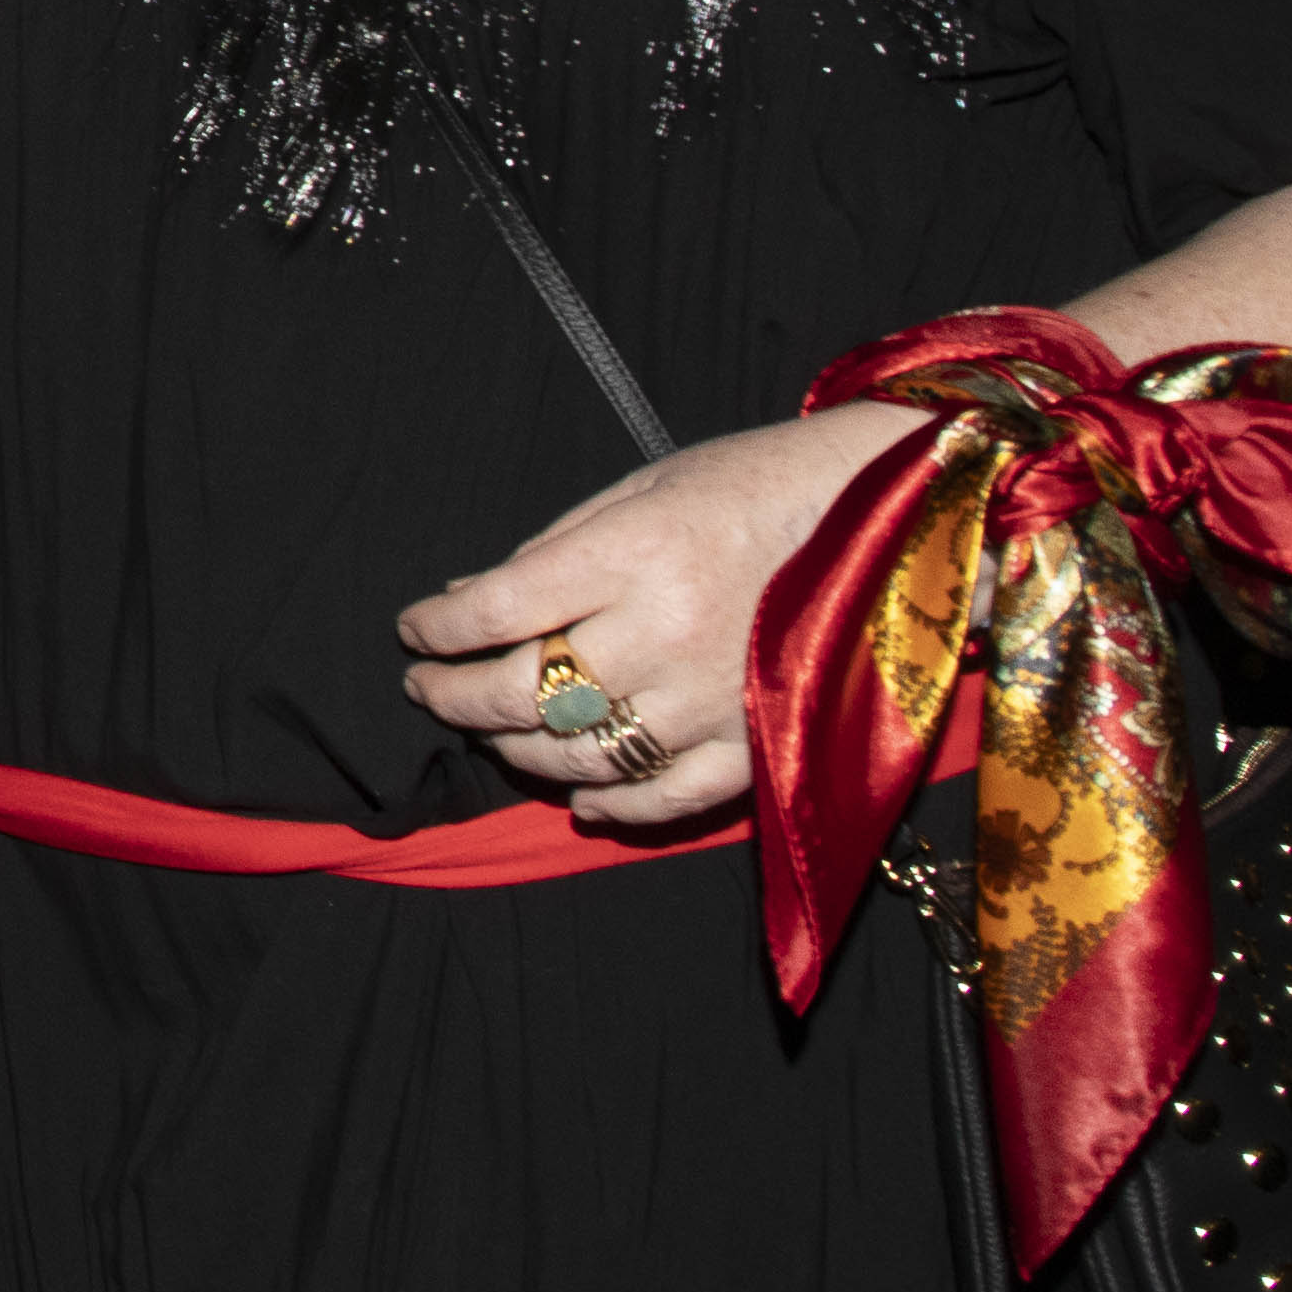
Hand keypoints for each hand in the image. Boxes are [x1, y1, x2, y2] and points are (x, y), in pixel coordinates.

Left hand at [389, 402, 919, 833]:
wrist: (878, 514)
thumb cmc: (747, 487)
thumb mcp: (639, 491)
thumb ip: (551, 551)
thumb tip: (465, 597)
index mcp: (632, 555)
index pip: (497, 609)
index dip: (437, 627)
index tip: (413, 630)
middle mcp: (665, 633)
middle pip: (524, 693)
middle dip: (454, 698)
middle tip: (425, 690)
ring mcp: (711, 699)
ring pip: (578, 754)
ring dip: (515, 751)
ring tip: (491, 731)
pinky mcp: (754, 745)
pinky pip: (661, 799)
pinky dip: (608, 805)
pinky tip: (575, 793)